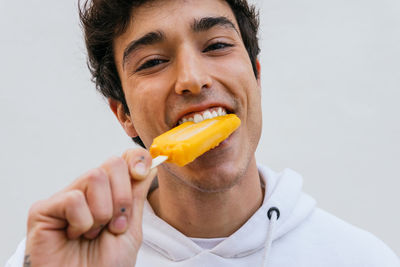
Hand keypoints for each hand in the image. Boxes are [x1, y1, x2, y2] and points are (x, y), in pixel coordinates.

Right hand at [24, 148, 156, 266]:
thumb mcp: (131, 230)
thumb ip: (137, 197)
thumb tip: (149, 166)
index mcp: (109, 194)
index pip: (124, 160)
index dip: (136, 160)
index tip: (141, 174)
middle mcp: (87, 192)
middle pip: (112, 164)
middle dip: (123, 197)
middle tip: (116, 226)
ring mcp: (66, 198)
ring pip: (95, 177)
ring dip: (103, 212)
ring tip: (93, 234)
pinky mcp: (43, 209)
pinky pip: (73, 199)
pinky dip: (82, 222)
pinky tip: (73, 236)